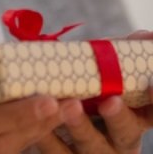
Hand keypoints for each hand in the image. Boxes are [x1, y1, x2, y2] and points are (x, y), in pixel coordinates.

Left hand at [35, 29, 152, 153]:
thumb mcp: (104, 74)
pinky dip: (46, 137)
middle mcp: (118, 141)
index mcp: (134, 118)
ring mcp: (90, 152)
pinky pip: (55, 151)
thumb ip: (120, 56)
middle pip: (125, 133)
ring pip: (90, 145)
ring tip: (69, 105)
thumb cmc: (85, 89)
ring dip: (80, 126)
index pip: (151, 112)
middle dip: (118, 118)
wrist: (53, 118)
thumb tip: (147, 36)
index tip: (151, 85)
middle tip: (108, 101)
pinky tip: (36, 122)